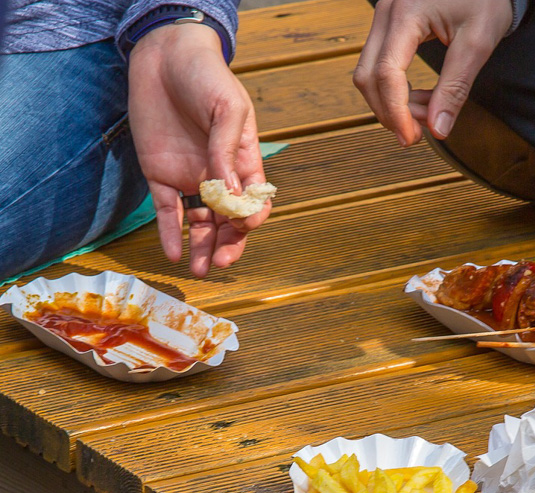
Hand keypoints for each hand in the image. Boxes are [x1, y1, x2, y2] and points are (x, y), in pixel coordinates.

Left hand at [128, 23, 268, 277]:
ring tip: (200, 270)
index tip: (244, 225)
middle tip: (220, 262)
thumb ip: (227, 151)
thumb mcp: (227, 109)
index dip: (251, 216)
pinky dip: (170, 234)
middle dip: (228, 244)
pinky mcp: (160, 177)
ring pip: (201, 223)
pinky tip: (174, 255)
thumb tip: (231, 192)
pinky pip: (167, 212)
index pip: (253, 200)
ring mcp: (190, 179)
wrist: (164, 58)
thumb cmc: (206, 78)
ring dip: (202, 247)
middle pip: (228, 220)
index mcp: (244, 161)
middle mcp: (219, 176)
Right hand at [353, 0, 511, 146]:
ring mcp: (383, 17)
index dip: (395, 112)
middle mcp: (387, 12)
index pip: (386, 73)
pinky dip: (395, 90)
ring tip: (427, 114)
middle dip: (390, 112)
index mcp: (407, 13)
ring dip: (392, 103)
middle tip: (418, 134)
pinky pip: (378, 65)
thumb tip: (438, 129)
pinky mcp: (388, 26)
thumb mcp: (477, 44)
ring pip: (368, 74)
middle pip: (368, 76)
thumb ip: (455, 89)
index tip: (411, 139)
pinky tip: (420, 98)